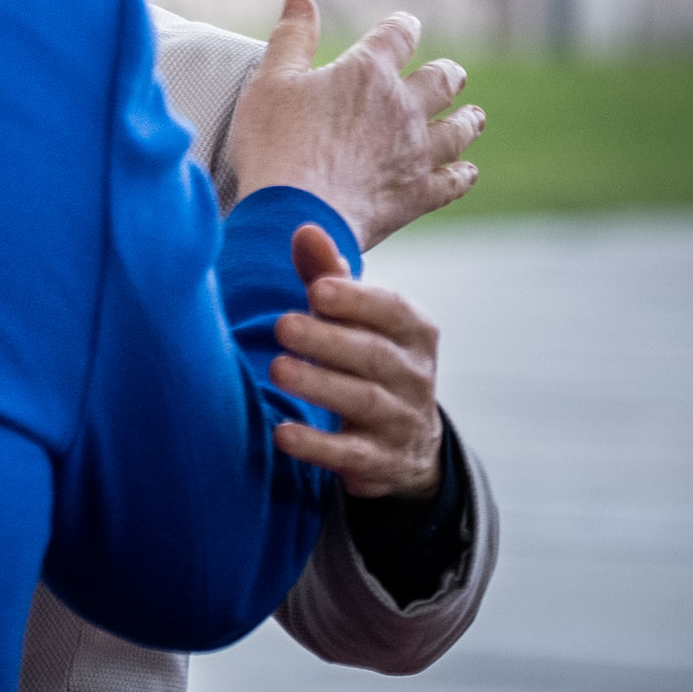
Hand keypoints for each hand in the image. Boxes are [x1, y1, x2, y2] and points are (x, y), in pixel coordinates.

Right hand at [221, 0, 482, 248]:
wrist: (296, 214)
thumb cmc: (276, 145)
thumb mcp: (270, 81)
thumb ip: (291, 39)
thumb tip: (300, 0)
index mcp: (367, 73)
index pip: (397, 35)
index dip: (402, 27)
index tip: (404, 25)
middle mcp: (402, 107)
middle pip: (441, 81)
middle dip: (448, 74)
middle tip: (453, 74)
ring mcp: (416, 153)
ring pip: (458, 130)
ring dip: (467, 120)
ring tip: (475, 116)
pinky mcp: (418, 194)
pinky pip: (453, 182)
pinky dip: (462, 175)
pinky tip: (467, 172)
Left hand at [269, 224, 444, 498]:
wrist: (405, 441)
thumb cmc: (364, 356)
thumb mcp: (353, 318)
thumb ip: (327, 275)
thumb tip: (304, 229)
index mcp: (414, 331)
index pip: (392, 311)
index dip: (356, 299)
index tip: (316, 289)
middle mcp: (416, 375)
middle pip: (373, 355)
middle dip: (327, 339)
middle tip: (281, 325)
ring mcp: (403, 421)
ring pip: (364, 401)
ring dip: (320, 385)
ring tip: (277, 370)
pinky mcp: (384, 462)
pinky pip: (353, 454)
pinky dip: (318, 446)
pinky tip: (282, 434)